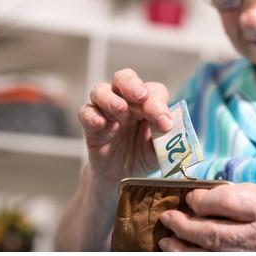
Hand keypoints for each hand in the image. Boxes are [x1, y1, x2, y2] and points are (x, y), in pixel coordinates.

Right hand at [79, 68, 172, 183]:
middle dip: (132, 84)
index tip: (165, 123)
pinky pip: (86, 113)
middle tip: (141, 95)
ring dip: (110, 98)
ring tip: (120, 108)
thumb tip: (169, 125)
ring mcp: (107, 112)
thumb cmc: (143, 156)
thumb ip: (166, 137)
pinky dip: (91, 116)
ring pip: (101, 91)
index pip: (153, 92)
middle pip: (124, 78)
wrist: (122, 176)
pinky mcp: (91, 126)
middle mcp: (126, 102)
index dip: (159, 104)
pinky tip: (100, 124)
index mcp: (147, 104)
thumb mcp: (160, 149)